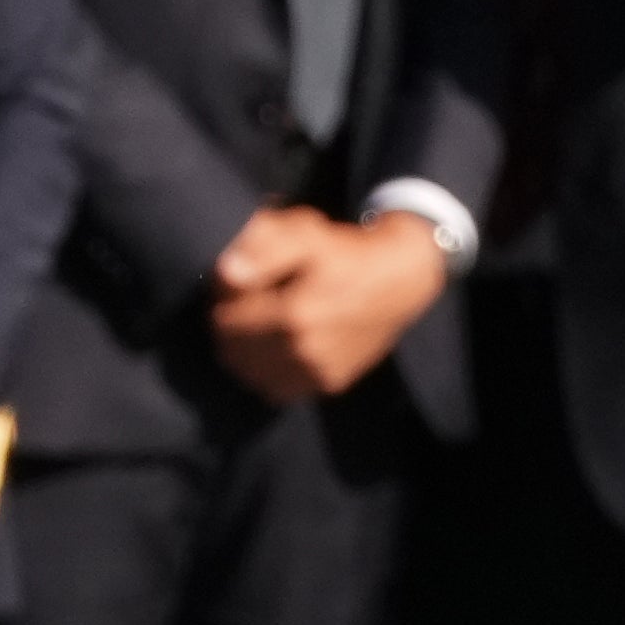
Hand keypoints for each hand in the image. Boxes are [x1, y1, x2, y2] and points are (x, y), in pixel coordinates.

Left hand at [207, 207, 449, 403]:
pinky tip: (278, 349)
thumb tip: (227, 273)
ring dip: (245, 354)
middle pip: (232, 352)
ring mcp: (318, 372)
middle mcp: (303, 351)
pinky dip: (269, 374)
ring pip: (251, 376)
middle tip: (246, 306)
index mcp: (293, 314)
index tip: (237, 287)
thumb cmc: (348, 251)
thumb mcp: (306, 232)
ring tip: (258, 327)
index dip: (222, 302)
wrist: (403, 277)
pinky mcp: (331, 382)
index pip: (223, 321)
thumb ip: (262, 248)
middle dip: (230, 329)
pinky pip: (278, 391)